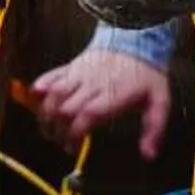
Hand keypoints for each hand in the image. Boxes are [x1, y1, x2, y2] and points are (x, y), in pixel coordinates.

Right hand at [28, 44, 170, 160]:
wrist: (136, 39)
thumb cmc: (147, 75)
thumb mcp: (159, 102)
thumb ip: (154, 130)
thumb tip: (148, 155)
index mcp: (114, 95)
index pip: (86, 115)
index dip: (74, 134)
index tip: (73, 147)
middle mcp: (93, 84)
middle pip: (65, 109)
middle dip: (57, 130)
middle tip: (59, 142)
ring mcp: (80, 73)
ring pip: (54, 93)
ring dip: (45, 113)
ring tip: (46, 128)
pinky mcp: (72, 66)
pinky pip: (52, 75)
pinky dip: (40, 86)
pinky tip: (35, 98)